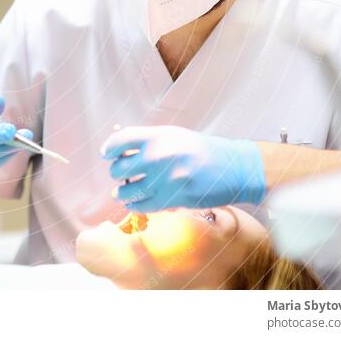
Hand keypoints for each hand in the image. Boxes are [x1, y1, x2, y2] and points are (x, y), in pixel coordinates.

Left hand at [101, 126, 264, 211]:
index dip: (109, 149)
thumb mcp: (173, 135)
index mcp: (157, 137)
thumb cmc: (200, 149)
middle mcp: (159, 157)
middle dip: (116, 173)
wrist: (232, 167)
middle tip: (122, 173)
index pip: (119, 142)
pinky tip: (136, 200)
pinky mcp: (174, 199)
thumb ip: (146, 139)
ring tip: (123, 190)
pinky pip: (142, 206)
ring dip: (122, 192)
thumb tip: (117, 146)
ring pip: (127, 191)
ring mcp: (166, 180)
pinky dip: (134, 204)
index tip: (108, 154)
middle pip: (118, 169)